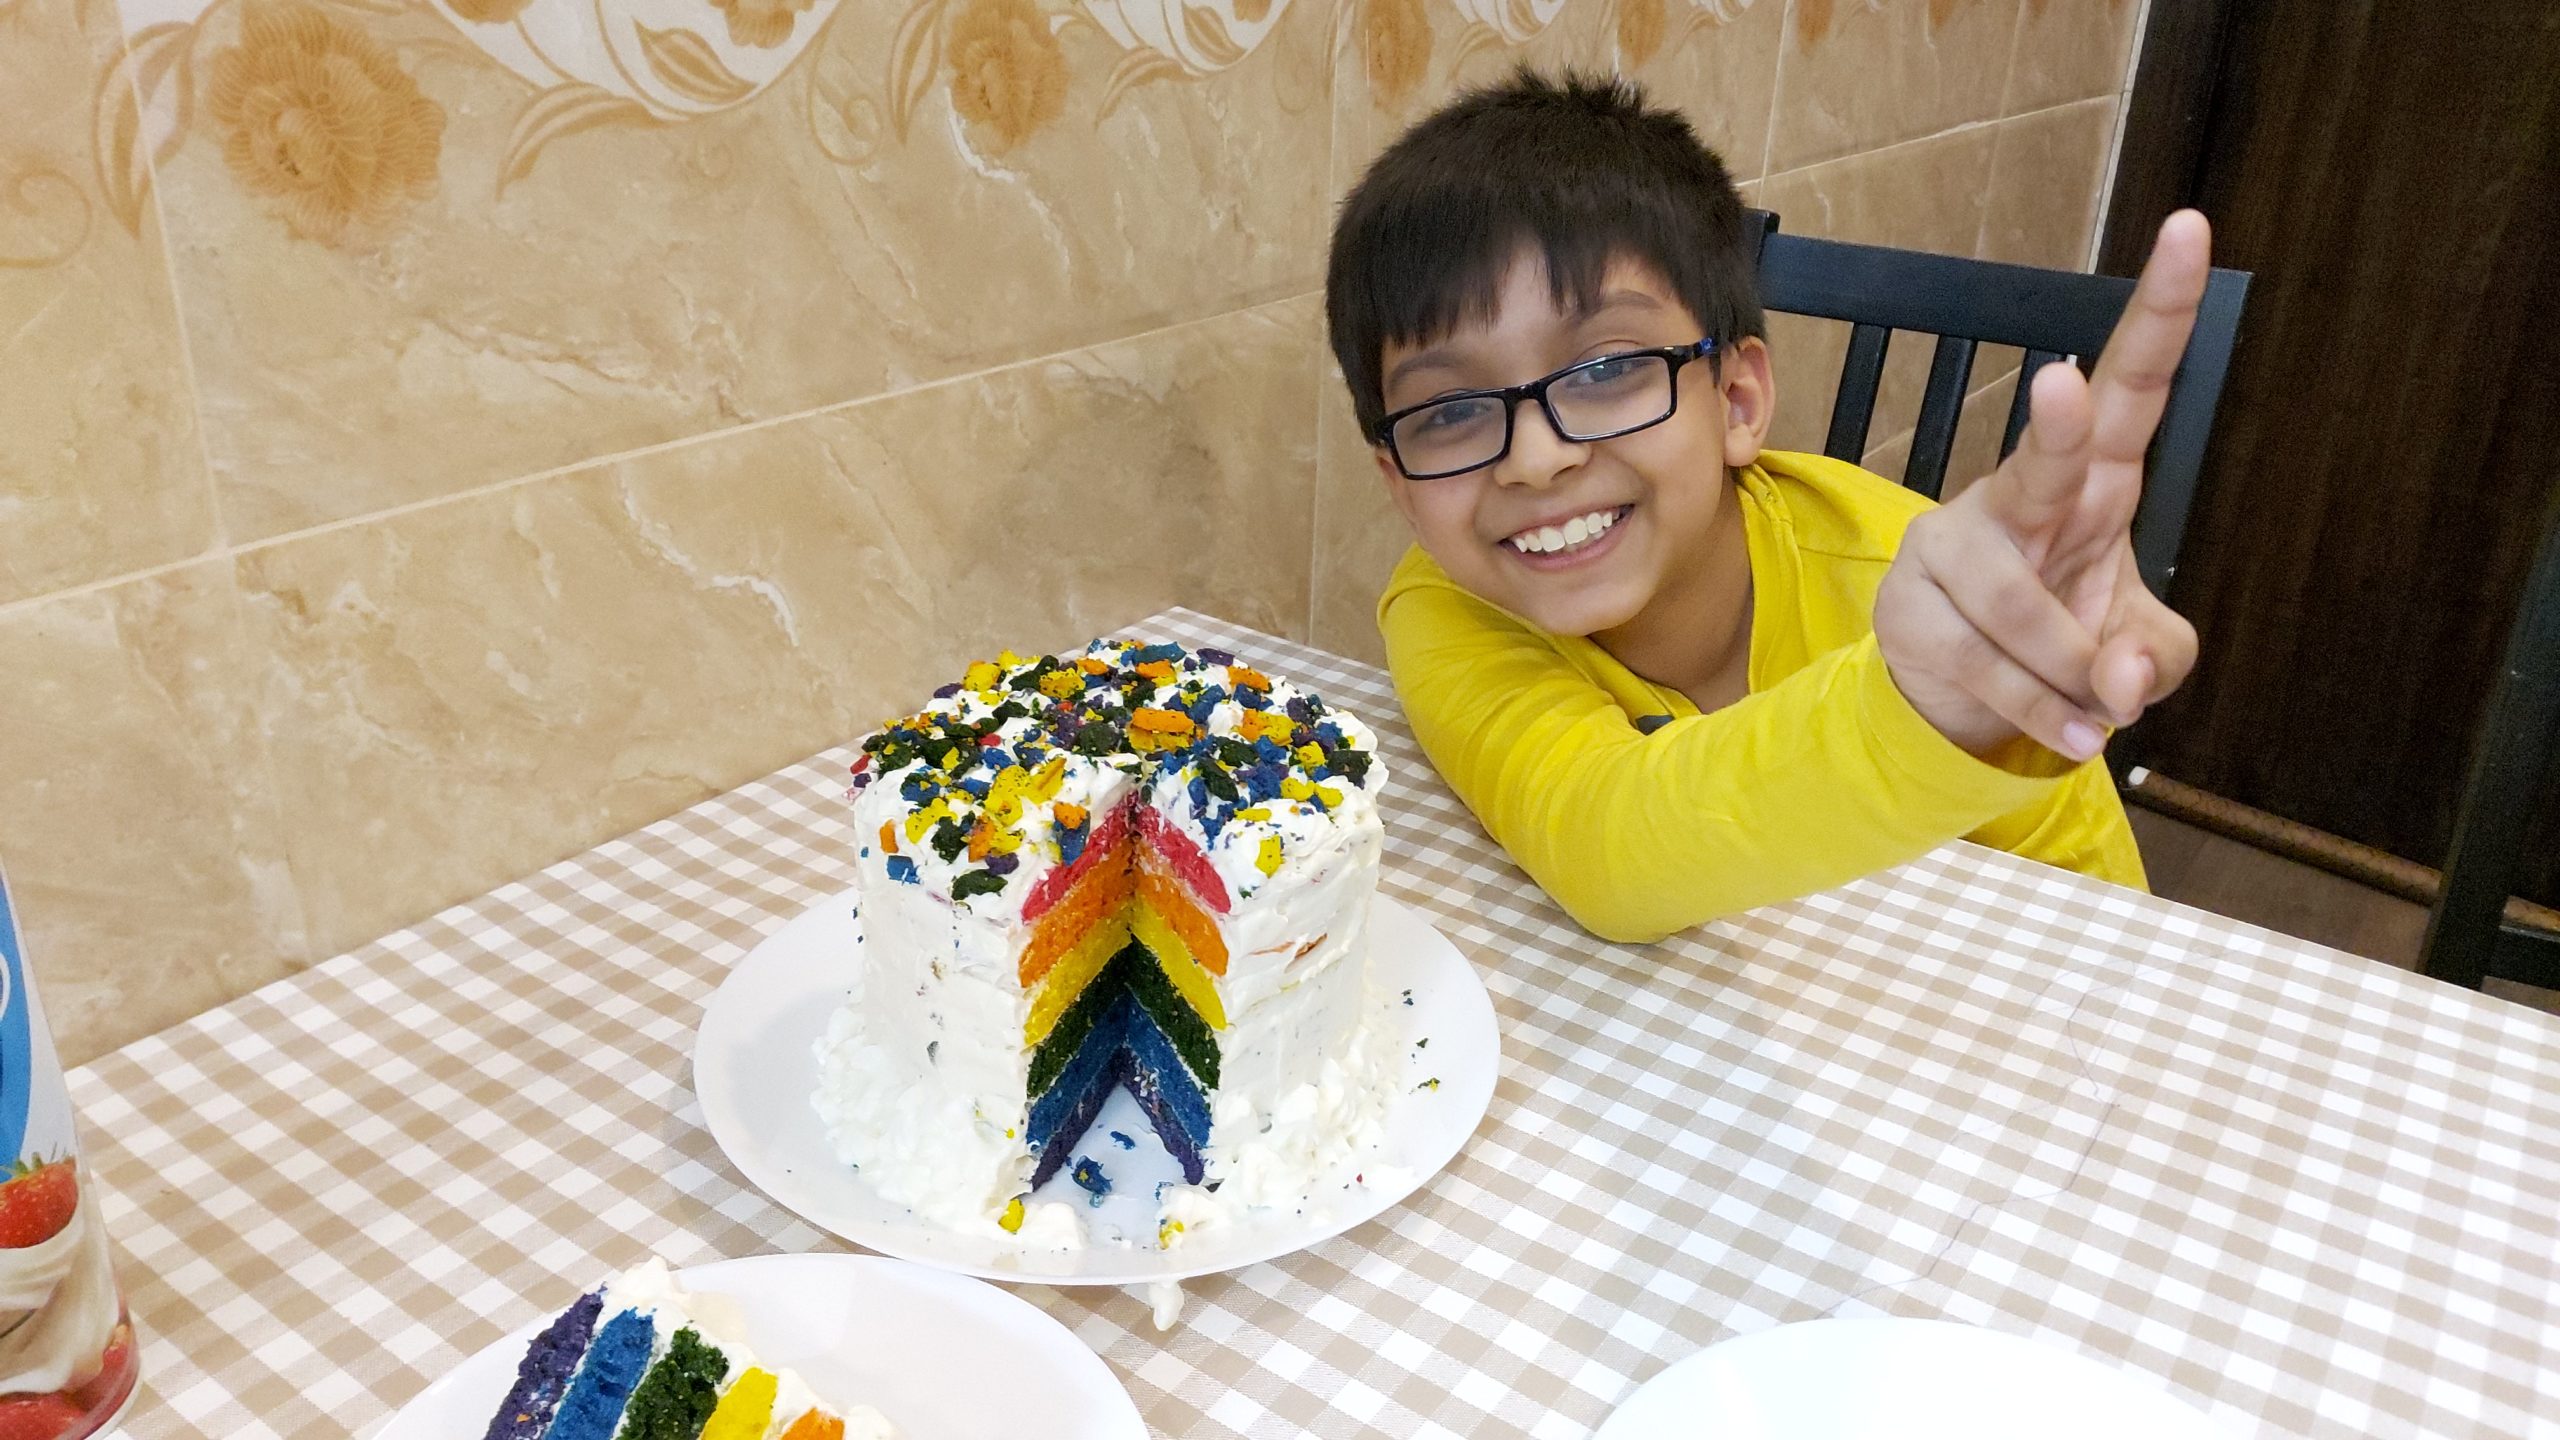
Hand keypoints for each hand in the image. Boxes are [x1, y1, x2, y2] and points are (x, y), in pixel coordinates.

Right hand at [1875, 210, 2209, 762]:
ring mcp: (1954, 550)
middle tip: (2064, 389)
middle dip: (2060, 427)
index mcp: (2093, 480)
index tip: (2189, 228)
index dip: (2160, 312)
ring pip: (2019, 609)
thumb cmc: (2066, 644)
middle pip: (2046, 460)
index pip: (2133, 385)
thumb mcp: (2142, 652)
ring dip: (2069, 674)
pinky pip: (1986, 668)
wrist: (1958, 696)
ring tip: (2098, 715)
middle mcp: (2019, 497)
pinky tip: (2072, 733)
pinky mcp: (1912, 610)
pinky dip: (2038, 711)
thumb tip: (2118, 684)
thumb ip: (2153, 660)